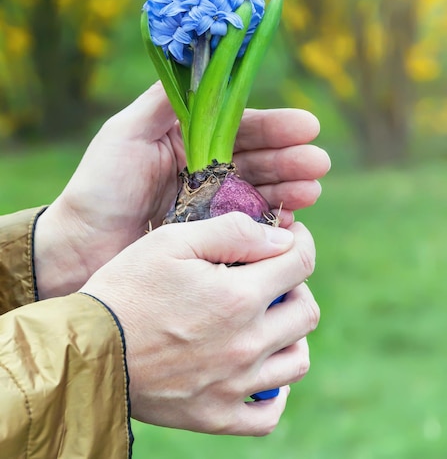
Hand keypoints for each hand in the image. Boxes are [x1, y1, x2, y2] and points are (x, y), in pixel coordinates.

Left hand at [35, 81, 329, 297]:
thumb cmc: (100, 186)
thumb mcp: (126, 133)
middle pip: (260, 158)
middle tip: (318, 163)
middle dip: (292, 158)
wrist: (79, 247)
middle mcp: (205, 168)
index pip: (241, 126)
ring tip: (312, 190)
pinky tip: (292, 221)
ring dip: (291, 189)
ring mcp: (211, 204)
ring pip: (261, 191)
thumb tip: (199, 62)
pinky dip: (274, 223)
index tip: (307, 126)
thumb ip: (164, 102)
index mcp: (189, 139)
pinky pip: (251, 227)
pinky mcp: (211, 237)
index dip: (275, 125)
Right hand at [80, 212, 318, 435]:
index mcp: (238, 296)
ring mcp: (235, 385)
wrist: (88, 350)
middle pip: (306, 312)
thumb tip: (280, 239)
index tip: (292, 238)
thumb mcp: (171, 241)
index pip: (300, 264)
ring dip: (290, 334)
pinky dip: (275, 390)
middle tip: (271, 277)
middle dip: (296, 286)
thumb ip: (232, 233)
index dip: (302, 243)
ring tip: (264, 320)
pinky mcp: (217, 415)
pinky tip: (258, 369)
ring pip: (298, 360)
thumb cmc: (127, 288)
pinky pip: (270, 412)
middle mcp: (247, 344)